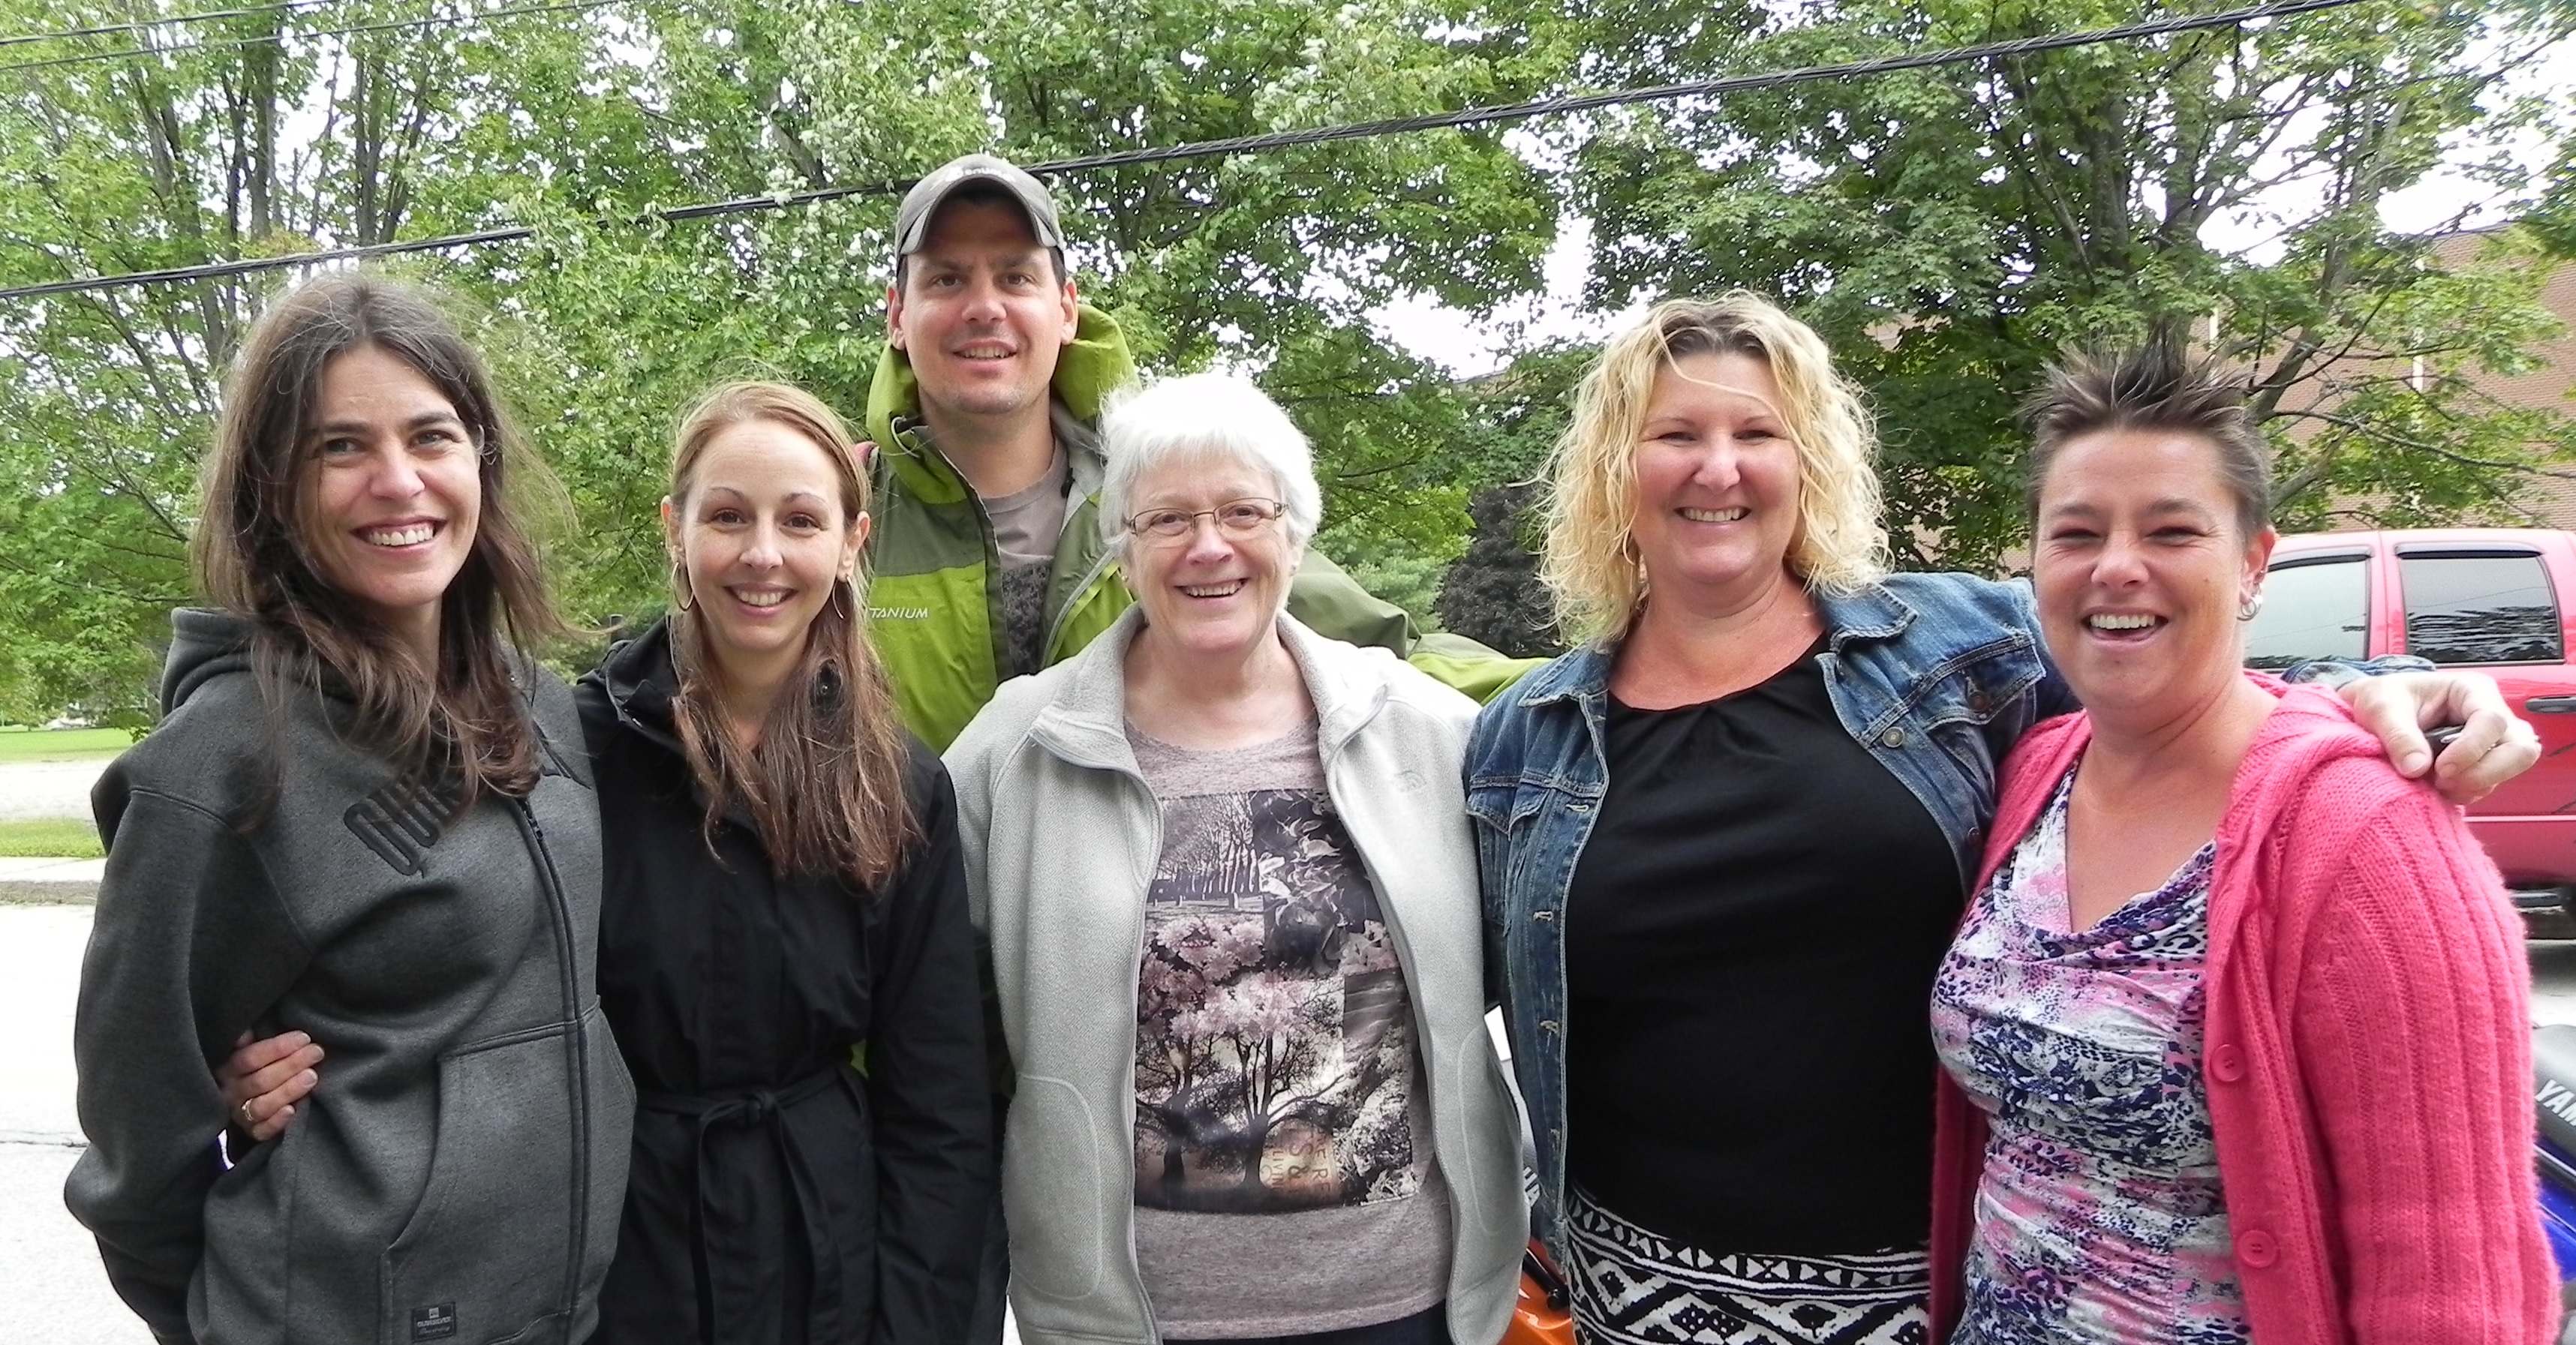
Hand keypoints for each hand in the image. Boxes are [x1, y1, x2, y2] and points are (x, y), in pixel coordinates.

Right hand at [218, 1029, 322, 1144]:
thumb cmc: (257, 1066)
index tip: (304, 1038)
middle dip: (291, 1065)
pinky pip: (262, 1131)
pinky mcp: (251, 1133)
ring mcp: (240, 1114)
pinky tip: (293, 1110)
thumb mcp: (249, 1049)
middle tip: (316, 1052)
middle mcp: (231, 1092)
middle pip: (260, 1080)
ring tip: (312, 1076)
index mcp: (228, 1068)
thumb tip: (247, 1032)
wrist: (245, 1100)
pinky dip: (277, 1122)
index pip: (250, 1058)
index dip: (277, 1048)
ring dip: (288, 1090)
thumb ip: (251, 1042)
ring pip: (262, 1105)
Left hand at [2338, 670, 2539, 805]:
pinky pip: (2490, 784)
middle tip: (2446, 783)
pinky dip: (2467, 792)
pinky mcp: (2481, 763)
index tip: (2441, 768)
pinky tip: (2439, 789)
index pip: (2492, 721)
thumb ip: (2398, 735)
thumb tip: (2417, 768)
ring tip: (2436, 785)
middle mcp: (2490, 714)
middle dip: (2488, 772)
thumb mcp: (2380, 708)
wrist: (2372, 713)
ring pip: (2510, 770)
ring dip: (2475, 785)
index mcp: (2471, 690)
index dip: (2472, 749)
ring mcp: (2490, 741)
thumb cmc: (2381, 699)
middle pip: (2521, 749)